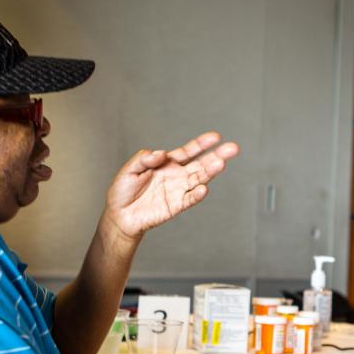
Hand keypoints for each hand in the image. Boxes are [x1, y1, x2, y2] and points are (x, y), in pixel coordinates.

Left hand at [103, 132, 239, 240]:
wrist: (119, 216)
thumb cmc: (123, 191)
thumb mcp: (129, 169)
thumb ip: (144, 158)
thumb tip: (161, 153)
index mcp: (168, 163)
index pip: (189, 151)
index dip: (201, 144)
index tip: (216, 137)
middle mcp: (177, 175)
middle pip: (201, 164)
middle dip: (217, 155)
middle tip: (233, 148)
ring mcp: (178, 191)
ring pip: (199, 179)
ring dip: (210, 172)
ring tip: (220, 164)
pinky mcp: (175, 206)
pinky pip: (189, 199)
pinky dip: (196, 195)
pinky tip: (203, 189)